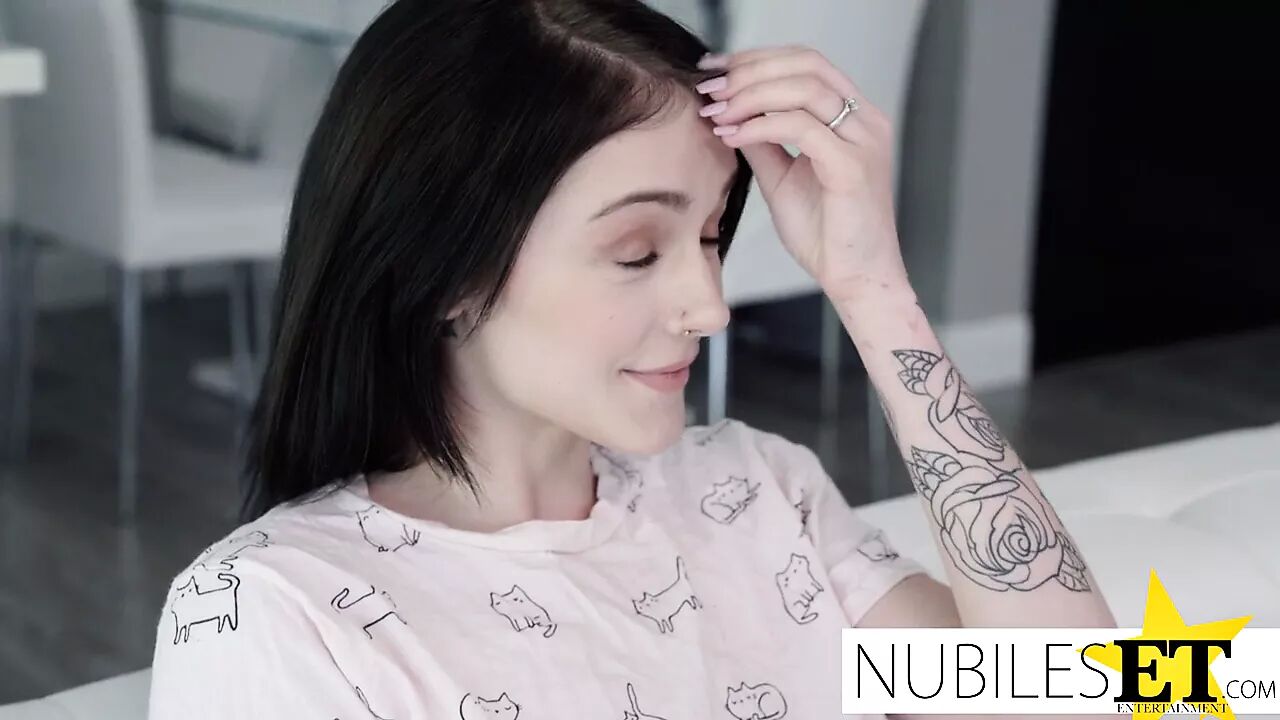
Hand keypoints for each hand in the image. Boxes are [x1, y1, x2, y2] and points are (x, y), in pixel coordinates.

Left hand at [696, 46, 911, 302]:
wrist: (855, 280)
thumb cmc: (826, 234)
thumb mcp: (782, 178)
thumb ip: (763, 143)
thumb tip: (728, 114)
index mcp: (854, 117)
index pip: (806, 62)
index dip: (756, 58)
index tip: (713, 70)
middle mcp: (865, 121)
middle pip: (806, 63)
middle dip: (750, 70)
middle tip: (710, 89)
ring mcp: (864, 141)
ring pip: (804, 89)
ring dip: (751, 96)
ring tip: (716, 113)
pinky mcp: (852, 167)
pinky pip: (802, 128)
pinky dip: (761, 127)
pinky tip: (733, 137)